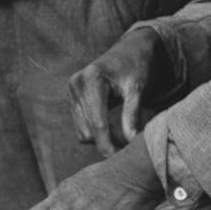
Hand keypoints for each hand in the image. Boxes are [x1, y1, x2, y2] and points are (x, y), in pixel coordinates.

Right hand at [68, 28, 172, 157]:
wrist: (131, 50)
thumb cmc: (138, 67)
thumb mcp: (138, 89)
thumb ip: (132, 115)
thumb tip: (130, 142)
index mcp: (92, 79)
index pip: (97, 124)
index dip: (108, 145)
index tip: (120, 159)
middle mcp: (77, 84)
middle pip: (88, 132)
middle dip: (107, 143)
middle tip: (129, 146)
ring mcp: (72, 91)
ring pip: (83, 132)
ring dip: (102, 139)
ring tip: (123, 135)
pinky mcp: (73, 98)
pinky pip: (82, 126)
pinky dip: (96, 132)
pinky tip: (113, 128)